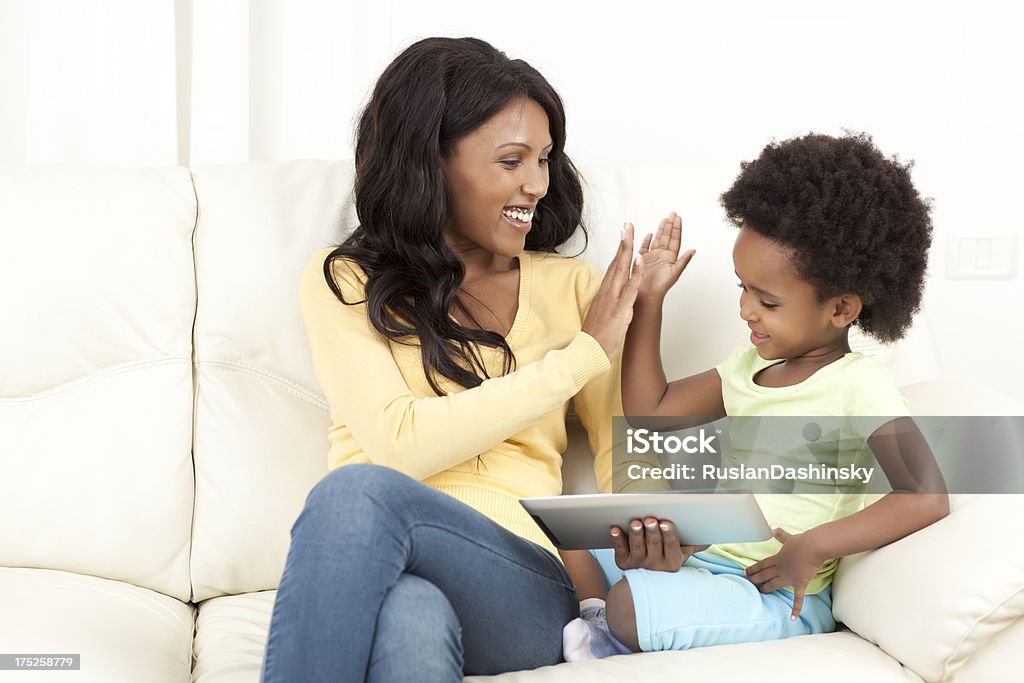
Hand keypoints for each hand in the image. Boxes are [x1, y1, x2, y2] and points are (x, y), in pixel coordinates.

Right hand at [581, 224, 644, 358]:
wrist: (588, 352)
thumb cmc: (595, 336)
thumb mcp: (601, 315)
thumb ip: (607, 303)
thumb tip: (610, 296)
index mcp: (604, 293)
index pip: (612, 267)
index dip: (618, 251)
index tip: (622, 236)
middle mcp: (607, 293)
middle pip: (616, 263)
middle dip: (623, 243)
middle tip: (627, 225)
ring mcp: (613, 300)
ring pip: (621, 271)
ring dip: (627, 251)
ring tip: (631, 233)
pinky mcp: (619, 309)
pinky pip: (630, 288)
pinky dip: (635, 273)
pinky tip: (640, 260)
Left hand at [611, 517, 709, 571]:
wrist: (645, 582)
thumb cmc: (666, 559)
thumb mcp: (681, 554)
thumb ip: (694, 545)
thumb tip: (710, 539)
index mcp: (673, 562)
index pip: (672, 547)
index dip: (668, 535)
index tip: (666, 523)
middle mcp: (656, 565)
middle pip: (654, 545)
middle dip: (652, 532)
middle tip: (649, 519)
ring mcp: (638, 564)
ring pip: (637, 547)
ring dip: (636, 534)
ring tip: (635, 522)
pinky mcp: (623, 563)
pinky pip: (620, 550)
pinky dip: (617, 539)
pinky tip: (615, 529)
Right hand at [636, 212, 694, 302]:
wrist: (646, 294)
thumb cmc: (660, 287)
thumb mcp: (675, 272)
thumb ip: (683, 261)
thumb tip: (693, 250)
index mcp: (670, 257)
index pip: (675, 239)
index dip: (677, 228)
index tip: (678, 217)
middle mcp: (662, 256)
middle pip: (667, 236)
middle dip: (669, 225)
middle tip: (672, 213)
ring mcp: (652, 257)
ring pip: (657, 239)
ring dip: (660, 229)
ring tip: (664, 219)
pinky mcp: (642, 259)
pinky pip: (644, 247)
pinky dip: (647, 240)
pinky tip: (649, 234)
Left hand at [744, 528, 825, 619]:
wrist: (813, 547)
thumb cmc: (802, 541)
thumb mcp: (788, 537)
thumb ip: (779, 534)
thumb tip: (771, 525)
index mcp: (778, 558)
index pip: (762, 565)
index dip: (752, 568)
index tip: (744, 572)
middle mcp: (781, 568)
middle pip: (765, 575)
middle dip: (755, 579)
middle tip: (746, 584)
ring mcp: (789, 577)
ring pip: (774, 584)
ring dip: (766, 588)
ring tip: (759, 592)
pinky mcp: (799, 583)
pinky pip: (797, 598)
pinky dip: (795, 608)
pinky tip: (792, 617)